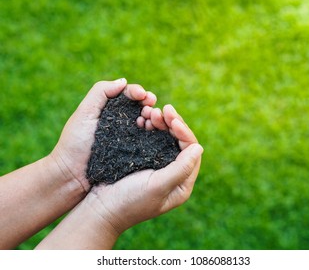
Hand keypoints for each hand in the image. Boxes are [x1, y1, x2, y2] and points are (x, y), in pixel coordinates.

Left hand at [49, 78, 156, 191]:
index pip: (128, 95)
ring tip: (153, 117)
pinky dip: (154, 132)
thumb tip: (123, 81)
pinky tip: (154, 130)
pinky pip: (148, 140)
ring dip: (153, 116)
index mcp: (110, 110)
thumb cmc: (75, 143)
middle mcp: (122, 122)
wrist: (72, 175)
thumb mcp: (85, 112)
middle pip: (140, 107)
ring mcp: (130, 138)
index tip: (142, 95)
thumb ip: (101, 92)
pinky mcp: (135, 153)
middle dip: (148, 102)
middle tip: (151, 104)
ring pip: (147, 122)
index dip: (137, 92)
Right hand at [88, 105, 202, 234]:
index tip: (172, 118)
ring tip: (152, 112)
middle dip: (173, 124)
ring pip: (166, 139)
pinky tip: (144, 118)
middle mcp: (174, 174)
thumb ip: (181, 168)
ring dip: (162, 123)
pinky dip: (150, 128)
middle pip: (180, 143)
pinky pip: (152, 139)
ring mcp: (159, 166)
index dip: (184, 132)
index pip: (191, 151)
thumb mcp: (158, 186)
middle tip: (163, 109)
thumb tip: (199, 147)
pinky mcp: (144, 160)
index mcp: (182, 184)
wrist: (100, 208)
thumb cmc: (129, 201)